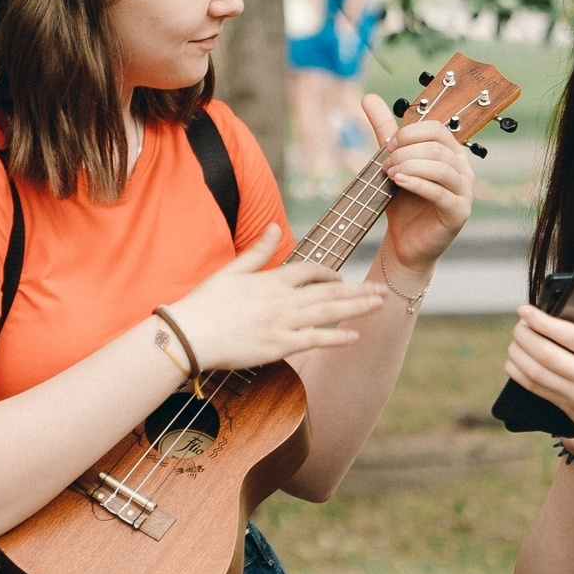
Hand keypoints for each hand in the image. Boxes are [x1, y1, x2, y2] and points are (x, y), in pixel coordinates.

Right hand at [165, 226, 384, 370]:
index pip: (310, 271)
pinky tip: (356, 336)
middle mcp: (283, 299)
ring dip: (357, 307)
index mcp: (271, 279)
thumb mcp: (231, 269)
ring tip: (379, 304)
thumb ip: (259, 250)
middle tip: (383, 290)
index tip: (341, 279)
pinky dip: (337, 338)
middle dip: (358, 290)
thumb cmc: (205, 303)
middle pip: (329, 291)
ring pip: (329, 313)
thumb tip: (278, 228)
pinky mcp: (278, 346)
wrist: (189, 335)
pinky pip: (315, 340)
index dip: (329, 274)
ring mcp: (283, 323)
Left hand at [362, 95, 474, 274]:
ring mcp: (464, 191)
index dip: (411, 133)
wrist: (404, 243)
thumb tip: (369, 97)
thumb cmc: (402, 202)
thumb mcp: (392, 161)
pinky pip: (440, 192)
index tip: (388, 145)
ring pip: (441, 167)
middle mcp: (463, 169)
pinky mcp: (459, 212)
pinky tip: (399, 181)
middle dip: (407, 151)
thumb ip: (384, 130)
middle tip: (385, 163)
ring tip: (390, 173)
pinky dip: (417, 183)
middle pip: (439, 147)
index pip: (438, 129)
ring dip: (410, 166)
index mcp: (451, 153)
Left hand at [506, 305, 573, 473]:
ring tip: (515, 337)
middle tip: (519, 322)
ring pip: (537, 372)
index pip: (571, 337)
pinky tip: (514, 360)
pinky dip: (519, 373)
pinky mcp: (567, 408)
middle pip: (547, 354)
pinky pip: (536, 389)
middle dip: (526, 334)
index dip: (544, 321)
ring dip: (519, 352)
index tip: (527, 310)